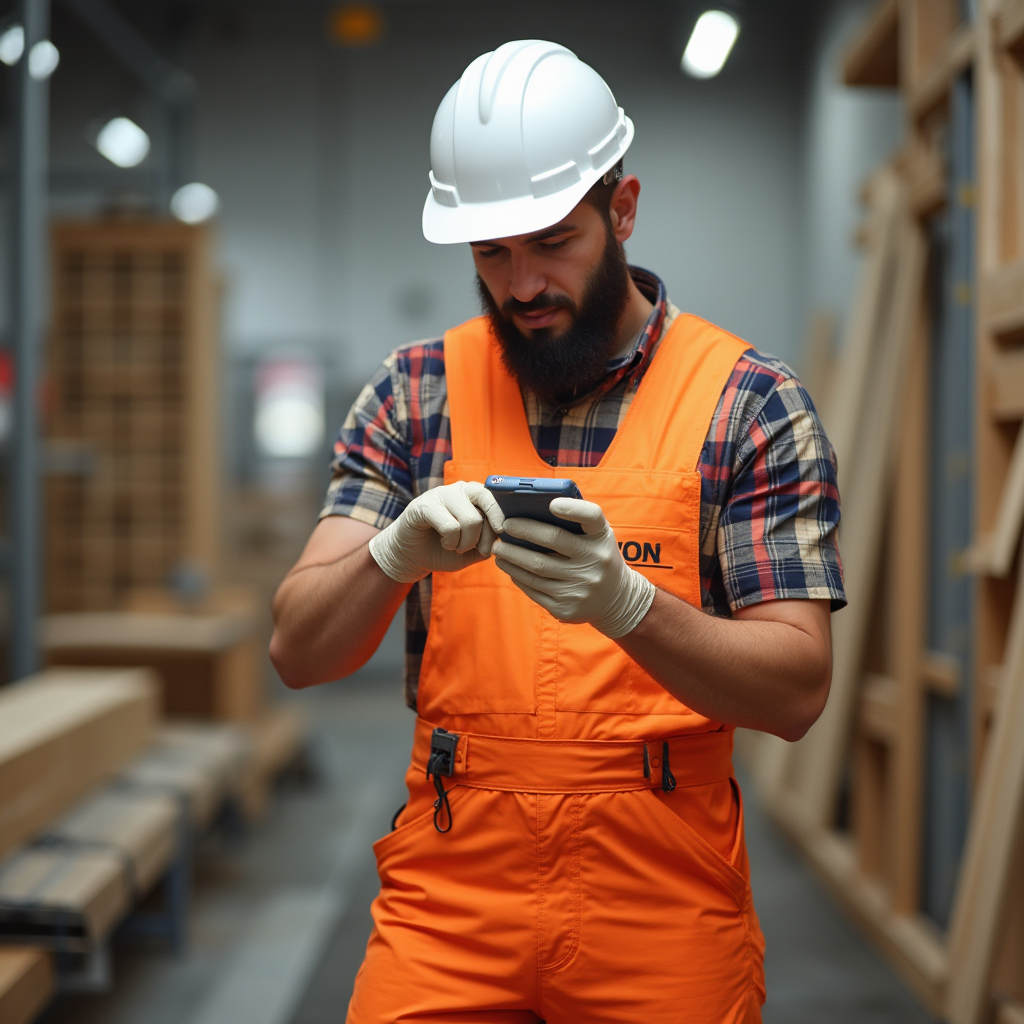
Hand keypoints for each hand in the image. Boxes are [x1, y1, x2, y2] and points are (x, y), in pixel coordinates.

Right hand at [369, 481, 505, 582]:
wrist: (412, 555)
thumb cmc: (445, 550)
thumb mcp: (473, 550)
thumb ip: (489, 542)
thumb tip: (501, 537)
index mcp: (475, 495)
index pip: (496, 497)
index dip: (500, 515)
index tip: (501, 531)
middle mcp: (460, 488)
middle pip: (485, 509)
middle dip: (484, 536)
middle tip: (477, 549)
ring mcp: (441, 493)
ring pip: (471, 520)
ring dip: (465, 543)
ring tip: (456, 547)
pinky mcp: (424, 505)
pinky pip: (450, 527)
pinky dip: (450, 542)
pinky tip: (444, 542)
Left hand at [492, 498, 655, 637]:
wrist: (617, 599)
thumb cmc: (598, 557)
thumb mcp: (599, 537)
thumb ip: (576, 522)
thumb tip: (533, 509)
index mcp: (602, 538)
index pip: (591, 516)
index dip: (572, 508)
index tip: (551, 503)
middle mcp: (595, 563)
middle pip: (551, 541)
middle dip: (523, 531)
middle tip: (504, 526)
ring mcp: (581, 588)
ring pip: (536, 569)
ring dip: (512, 557)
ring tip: (498, 549)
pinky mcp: (566, 609)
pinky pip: (534, 590)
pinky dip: (518, 576)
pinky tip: (509, 568)